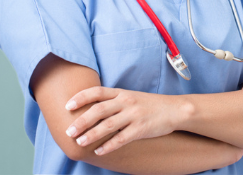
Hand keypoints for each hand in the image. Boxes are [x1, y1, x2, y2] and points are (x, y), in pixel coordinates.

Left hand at [64, 87, 185, 155]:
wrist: (174, 109)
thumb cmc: (149, 104)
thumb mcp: (130, 97)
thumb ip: (113, 101)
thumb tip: (90, 110)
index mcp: (121, 92)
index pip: (97, 92)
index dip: (81, 98)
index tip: (68, 106)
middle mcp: (126, 101)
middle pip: (99, 109)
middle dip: (82, 120)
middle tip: (69, 131)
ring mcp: (134, 115)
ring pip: (108, 125)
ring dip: (92, 134)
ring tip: (80, 142)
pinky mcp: (141, 128)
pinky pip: (121, 139)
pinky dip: (108, 146)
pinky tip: (99, 151)